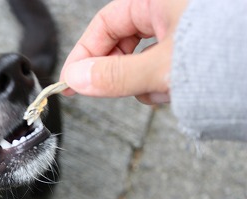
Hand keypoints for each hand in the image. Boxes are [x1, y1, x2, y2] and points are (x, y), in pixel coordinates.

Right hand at [60, 0, 187, 103]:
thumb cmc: (227, 53)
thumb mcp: (160, 67)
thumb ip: (115, 75)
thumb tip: (77, 78)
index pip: (104, 23)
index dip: (84, 54)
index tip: (71, 80)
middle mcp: (170, 9)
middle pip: (123, 43)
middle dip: (118, 72)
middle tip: (109, 91)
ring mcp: (185, 29)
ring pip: (144, 59)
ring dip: (145, 81)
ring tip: (162, 89)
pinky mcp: (196, 50)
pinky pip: (164, 66)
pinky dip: (164, 82)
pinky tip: (178, 89)